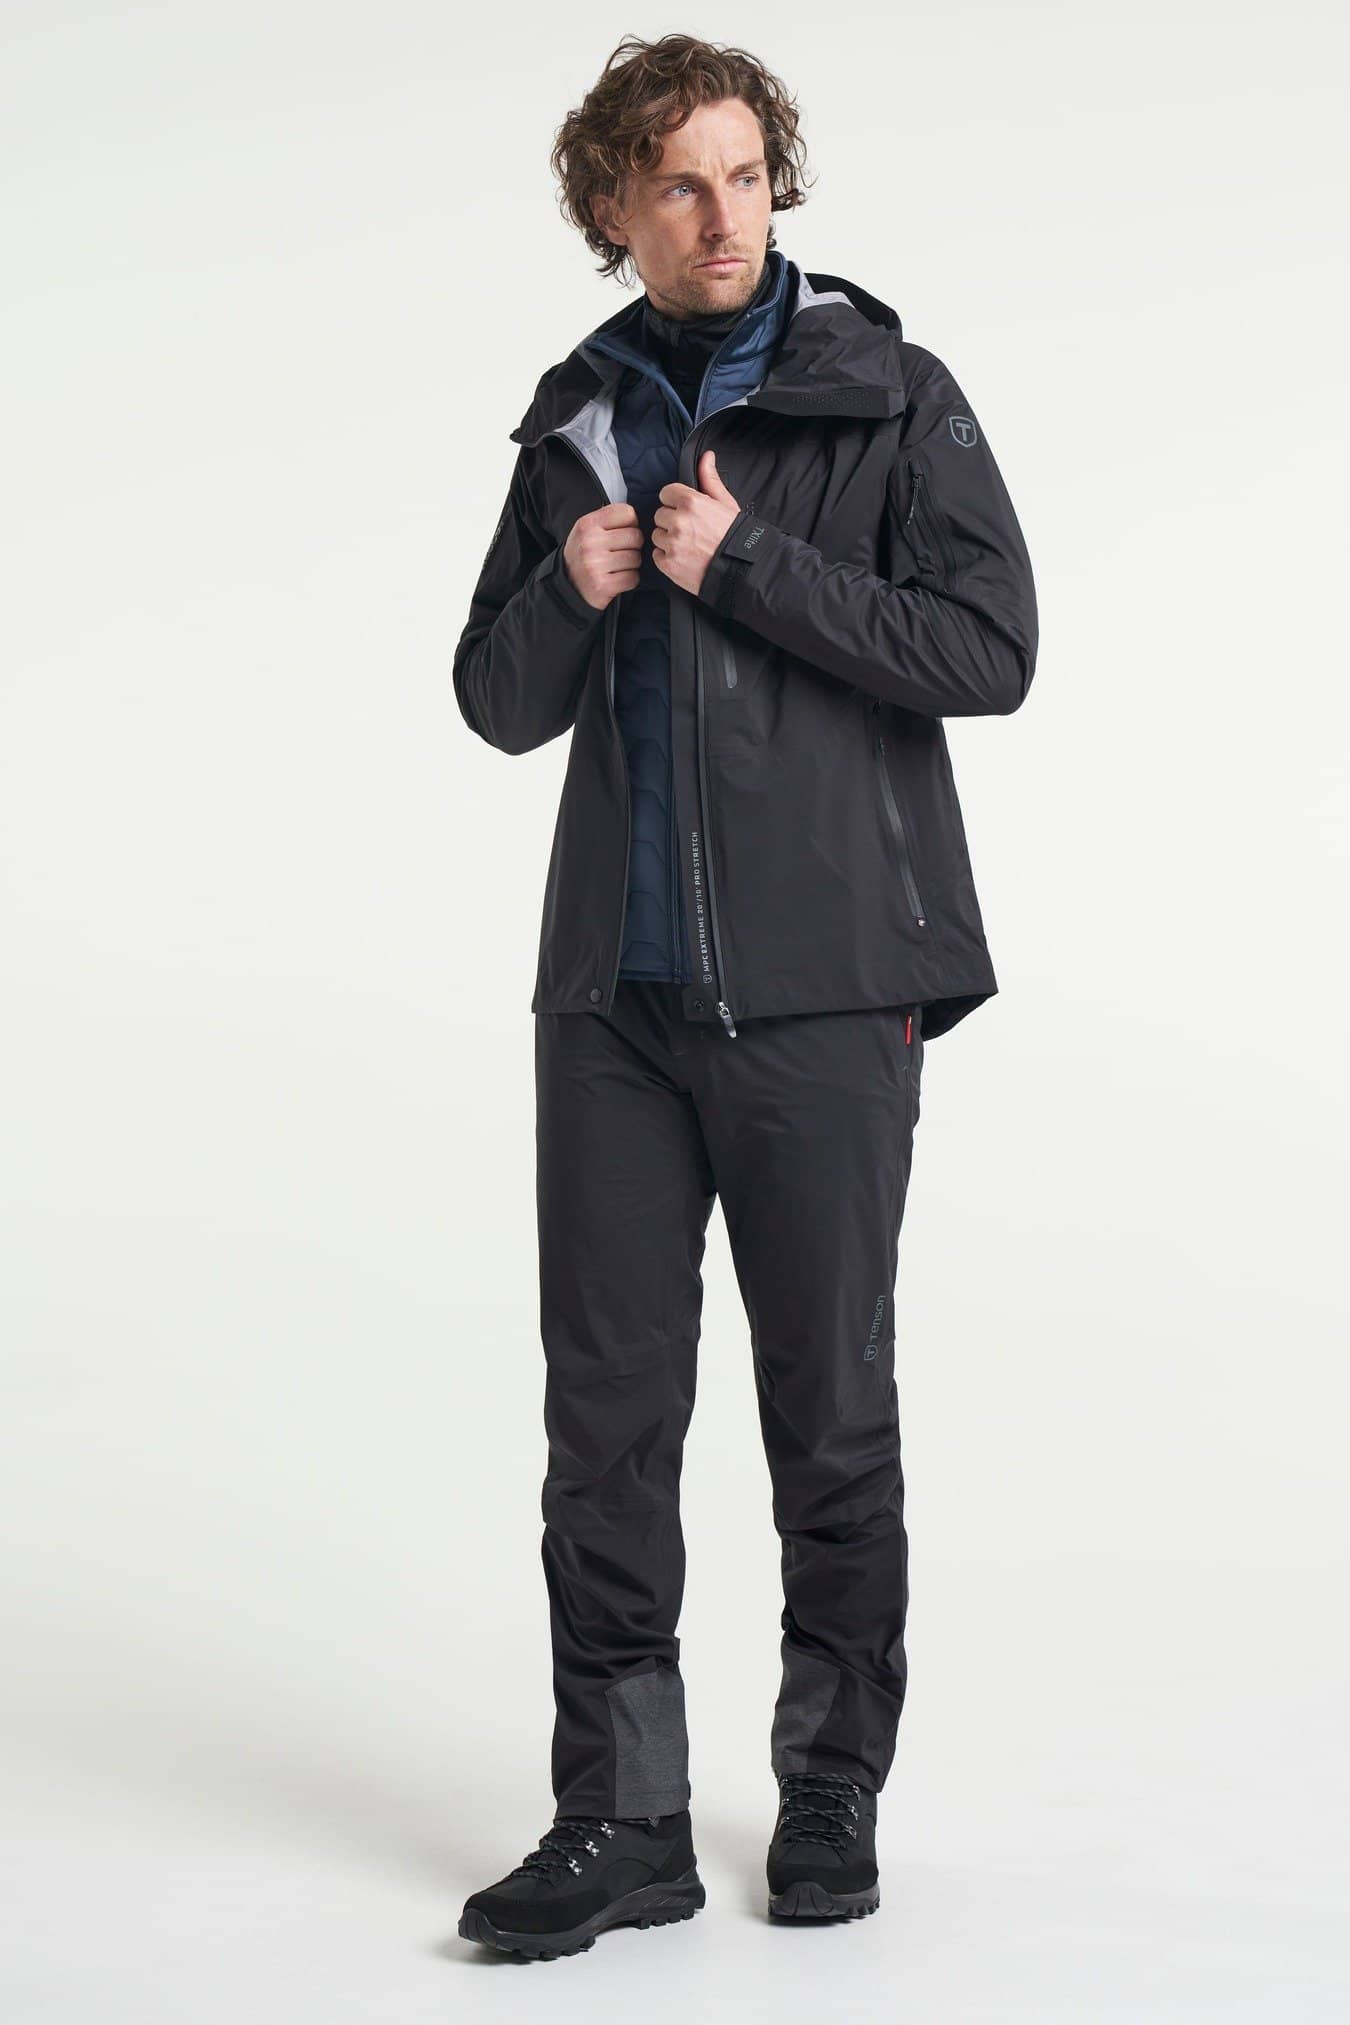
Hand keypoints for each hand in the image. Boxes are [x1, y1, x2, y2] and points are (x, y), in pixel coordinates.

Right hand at [562, 503, 643, 610]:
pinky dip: (629, 580)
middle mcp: (589, 542)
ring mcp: (595, 565)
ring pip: (636, 558)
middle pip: (636, 536)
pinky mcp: (602, 585)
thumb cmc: (584, 555)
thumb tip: (639, 521)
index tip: (623, 532)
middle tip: (621, 553)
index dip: (632, 524)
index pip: (627, 513)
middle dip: (633, 546)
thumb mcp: (588, 530)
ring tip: (617, 566)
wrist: (567, 585)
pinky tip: (617, 579)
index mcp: (587, 524)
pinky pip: (633, 578)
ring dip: (632, 565)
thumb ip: (610, 520)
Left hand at [651, 450, 741, 595]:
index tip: (685, 511)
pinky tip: (684, 558)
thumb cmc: (735, 537)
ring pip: (657, 536)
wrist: (742, 571)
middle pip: (660, 515)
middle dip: (672, 522)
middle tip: (691, 532)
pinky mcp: (668, 564)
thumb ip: (710, 479)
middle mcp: (678, 521)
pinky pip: (657, 555)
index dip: (675, 502)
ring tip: (689, 546)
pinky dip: (667, 557)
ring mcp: (671, 544)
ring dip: (669, 540)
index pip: (666, 493)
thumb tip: (706, 456)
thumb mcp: (726, 503)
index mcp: (690, 502)